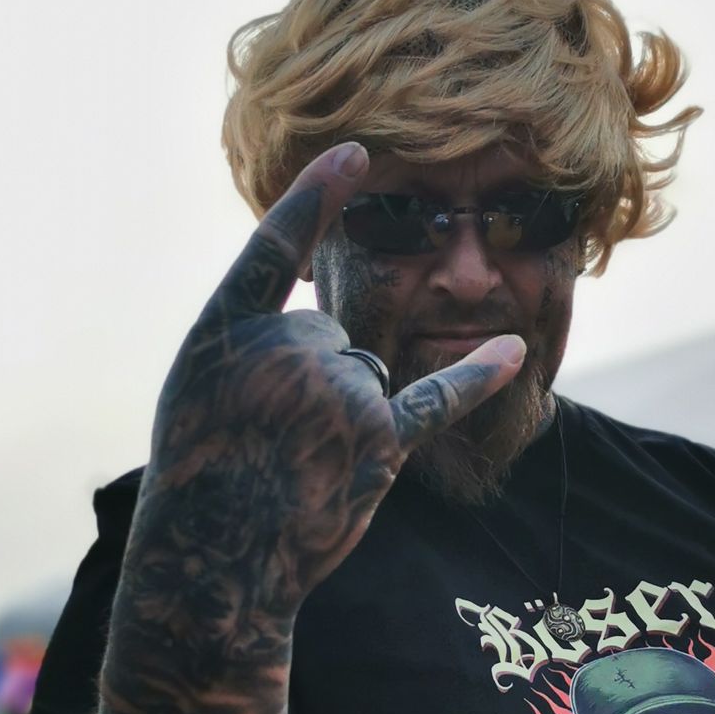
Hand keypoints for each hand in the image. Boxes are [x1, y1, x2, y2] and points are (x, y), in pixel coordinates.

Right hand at [149, 143, 523, 622]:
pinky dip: (482, 377)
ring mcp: (339, 395)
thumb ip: (252, 337)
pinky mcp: (381, 442)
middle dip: (310, 384)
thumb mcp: (197, 384)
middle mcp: (289, 349)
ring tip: (299, 463)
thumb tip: (328, 324)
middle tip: (268, 439)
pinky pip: (439, 397)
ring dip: (345, 419)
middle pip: (331, 338)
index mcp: (228, 328)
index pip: (276, 245)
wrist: (215, 562)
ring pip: (367, 377)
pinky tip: (517, 350)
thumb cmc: (200, 472)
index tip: (359, 151)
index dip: (317, 195)